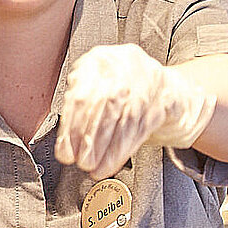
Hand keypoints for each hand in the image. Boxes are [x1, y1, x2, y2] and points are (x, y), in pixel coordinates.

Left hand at [55, 44, 215, 178]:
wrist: (159, 83)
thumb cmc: (116, 87)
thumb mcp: (91, 84)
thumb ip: (76, 105)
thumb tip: (65, 142)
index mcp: (97, 60)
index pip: (81, 97)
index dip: (72, 128)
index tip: (66, 151)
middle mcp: (123, 66)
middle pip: (104, 107)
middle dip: (90, 140)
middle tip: (82, 162)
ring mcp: (146, 82)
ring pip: (125, 120)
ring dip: (108, 151)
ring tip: (95, 168)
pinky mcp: (162, 100)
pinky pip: (141, 129)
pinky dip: (123, 150)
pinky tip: (112, 162)